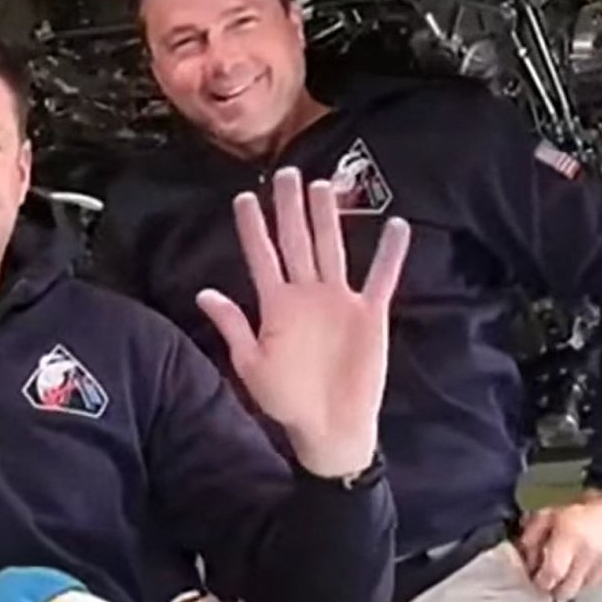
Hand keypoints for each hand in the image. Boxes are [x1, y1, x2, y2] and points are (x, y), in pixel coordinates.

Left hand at [196, 168, 410, 478]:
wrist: (330, 428)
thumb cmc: (287, 400)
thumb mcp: (251, 364)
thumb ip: (233, 326)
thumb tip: (204, 293)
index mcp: (276, 305)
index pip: (261, 256)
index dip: (252, 228)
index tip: (243, 198)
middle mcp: (306, 294)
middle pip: (297, 241)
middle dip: (290, 208)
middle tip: (287, 173)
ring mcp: (339, 301)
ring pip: (333, 249)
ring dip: (330, 219)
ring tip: (326, 186)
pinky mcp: (370, 314)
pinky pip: (382, 277)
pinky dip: (390, 253)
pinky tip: (397, 225)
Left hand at [517, 496, 601, 601]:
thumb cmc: (578, 509)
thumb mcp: (548, 515)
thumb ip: (532, 537)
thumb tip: (526, 563)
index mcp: (570, 537)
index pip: (552, 574)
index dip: (541, 582)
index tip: (536, 580)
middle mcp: (589, 554)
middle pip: (567, 590)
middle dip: (555, 589)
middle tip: (550, 581)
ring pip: (582, 590)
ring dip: (572, 584)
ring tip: (569, 571)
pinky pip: (597, 585)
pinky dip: (587, 581)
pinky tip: (584, 568)